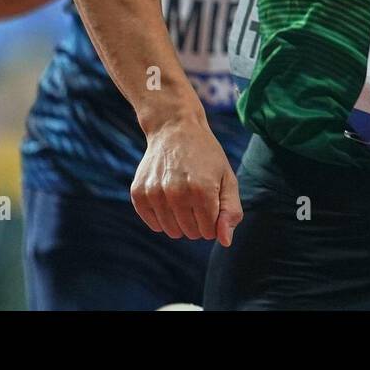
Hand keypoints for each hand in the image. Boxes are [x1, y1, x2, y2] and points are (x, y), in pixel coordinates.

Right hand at [131, 114, 243, 244]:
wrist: (174, 128)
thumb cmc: (206, 155)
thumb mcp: (227, 177)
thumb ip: (231, 210)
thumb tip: (224, 241)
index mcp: (202, 190)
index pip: (209, 231)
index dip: (213, 219)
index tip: (212, 200)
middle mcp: (176, 193)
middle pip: (190, 233)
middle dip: (198, 220)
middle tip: (197, 193)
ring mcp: (154, 193)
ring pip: (172, 231)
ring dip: (180, 220)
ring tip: (183, 194)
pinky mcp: (139, 193)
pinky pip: (153, 224)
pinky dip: (162, 217)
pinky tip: (168, 196)